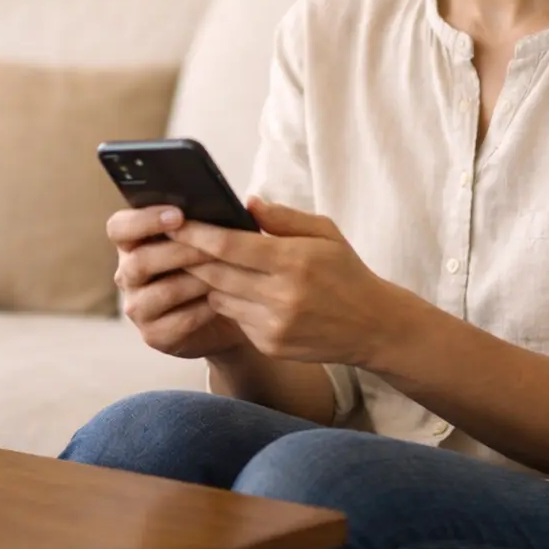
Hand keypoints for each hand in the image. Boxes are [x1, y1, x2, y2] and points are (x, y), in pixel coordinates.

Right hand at [107, 205, 253, 360]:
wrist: (228, 314)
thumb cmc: (216, 265)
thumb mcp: (212, 239)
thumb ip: (214, 219)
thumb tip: (241, 202)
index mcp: (133, 243)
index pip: (119, 227)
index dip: (144, 220)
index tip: (179, 215)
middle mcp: (128, 274)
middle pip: (139, 261)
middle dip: (180, 251)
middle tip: (213, 247)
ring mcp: (138, 307)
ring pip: (160, 292)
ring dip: (195, 281)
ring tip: (224, 272)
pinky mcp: (154, 335)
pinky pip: (177, 322)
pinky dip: (202, 309)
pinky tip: (222, 300)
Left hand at [174, 197, 409, 365]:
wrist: (373, 327)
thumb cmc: (346, 272)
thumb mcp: (325, 233)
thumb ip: (284, 217)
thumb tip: (246, 203)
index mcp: (294, 261)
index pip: (229, 246)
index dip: (196, 233)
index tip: (175, 222)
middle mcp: (281, 296)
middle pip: (215, 273)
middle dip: (192, 256)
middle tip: (176, 240)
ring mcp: (273, 325)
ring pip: (219, 297)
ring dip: (210, 280)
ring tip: (209, 263)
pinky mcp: (269, 345)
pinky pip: (235, 318)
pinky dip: (231, 302)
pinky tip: (240, 291)